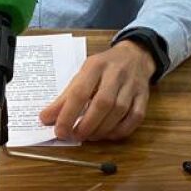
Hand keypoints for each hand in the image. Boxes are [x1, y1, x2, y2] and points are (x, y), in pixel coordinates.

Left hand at [39, 40, 153, 141]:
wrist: (135, 55)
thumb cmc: (104, 67)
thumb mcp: (83, 73)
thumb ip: (66, 96)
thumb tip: (46, 118)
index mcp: (95, 65)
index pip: (80, 92)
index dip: (68, 114)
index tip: (59, 130)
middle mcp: (115, 73)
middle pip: (102, 103)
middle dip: (87, 125)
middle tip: (75, 136)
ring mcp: (132, 85)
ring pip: (119, 111)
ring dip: (102, 129)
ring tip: (89, 136)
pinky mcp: (144, 96)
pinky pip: (135, 117)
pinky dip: (120, 130)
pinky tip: (108, 134)